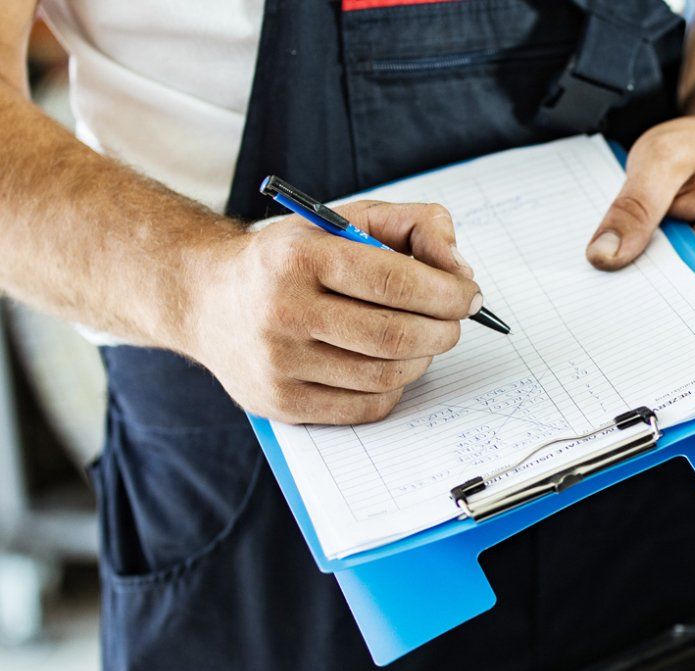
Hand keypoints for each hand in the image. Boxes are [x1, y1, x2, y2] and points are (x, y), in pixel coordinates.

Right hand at [185, 201, 481, 424]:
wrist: (206, 298)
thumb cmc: (290, 258)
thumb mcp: (344, 221)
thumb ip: (413, 225)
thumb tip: (460, 271)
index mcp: (297, 257)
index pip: (396, 281)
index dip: (448, 292)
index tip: (469, 296)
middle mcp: (282, 311)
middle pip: (397, 334)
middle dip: (443, 329)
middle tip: (452, 322)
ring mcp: (279, 363)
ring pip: (387, 375)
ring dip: (422, 358)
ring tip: (421, 339)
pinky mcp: (282, 403)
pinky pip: (367, 407)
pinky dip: (394, 387)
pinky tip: (389, 364)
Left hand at [587, 111, 694, 290]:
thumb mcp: (664, 159)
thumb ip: (635, 208)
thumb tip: (603, 256)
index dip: (660, 307)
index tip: (619, 297)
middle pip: (686, 306)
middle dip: (644, 294)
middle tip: (602, 277)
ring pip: (673, 295)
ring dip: (642, 279)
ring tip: (614, 260)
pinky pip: (669, 280)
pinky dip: (645, 268)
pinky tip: (627, 253)